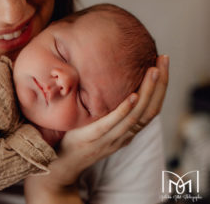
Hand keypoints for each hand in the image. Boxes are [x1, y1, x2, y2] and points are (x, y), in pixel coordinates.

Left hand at [24, 55, 168, 202]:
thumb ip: (110, 110)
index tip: (163, 64)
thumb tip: (111, 83)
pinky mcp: (94, 138)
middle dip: (160, 84)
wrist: (61, 164)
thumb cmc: (80, 139)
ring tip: (153, 71)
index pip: (152, 108)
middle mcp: (124, 136)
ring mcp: (110, 138)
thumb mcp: (101, 124)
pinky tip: (132, 96)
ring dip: (147, 92)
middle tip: (163, 60)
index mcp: (127, 131)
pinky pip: (112, 124)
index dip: (161, 87)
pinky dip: (124, 110)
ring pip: (136, 115)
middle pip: (150, 109)